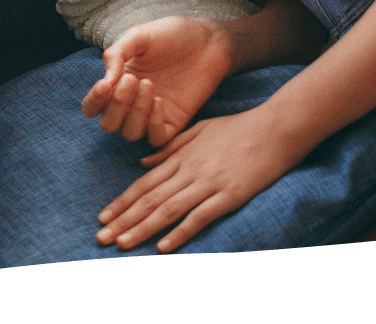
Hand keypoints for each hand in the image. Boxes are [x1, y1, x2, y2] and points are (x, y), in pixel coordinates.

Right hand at [82, 16, 235, 146]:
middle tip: (132, 80)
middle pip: (108, 124)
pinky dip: (153, 124)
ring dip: (134, 112)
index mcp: (118, 82)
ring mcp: (152, 114)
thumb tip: (105, 82)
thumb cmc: (172, 35)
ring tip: (149, 84)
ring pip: (130, 133)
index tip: (104, 85)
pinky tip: (160, 101)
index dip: (93, 101)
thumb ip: (116, 54)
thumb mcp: (139, 36)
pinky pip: (155, 139)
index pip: (93, 105)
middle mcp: (132, 102)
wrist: (207, 40)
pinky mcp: (174, 122)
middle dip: (115, 105)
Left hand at [94, 104, 306, 252]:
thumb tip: (143, 162)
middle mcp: (189, 170)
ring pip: (168, 209)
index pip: (143, 183)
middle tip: (101, 238)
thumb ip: (169, 148)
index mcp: (180, 156)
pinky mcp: (229, 195)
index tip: (102, 218)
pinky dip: (180, 232)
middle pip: (150, 199)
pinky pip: (200, 217)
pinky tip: (163, 247)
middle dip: (123, 220)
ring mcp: (208, 183)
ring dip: (142, 229)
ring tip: (122, 244)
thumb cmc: (238, 128)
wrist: (274, 128)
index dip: (121, 202)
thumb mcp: (198, 130)